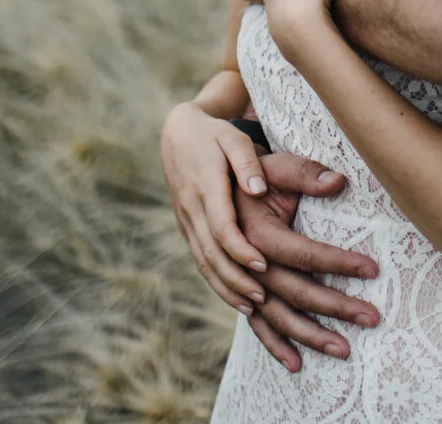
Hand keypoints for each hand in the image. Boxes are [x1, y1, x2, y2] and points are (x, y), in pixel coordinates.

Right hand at [160, 103, 274, 312]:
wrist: (176, 134)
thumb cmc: (214, 135)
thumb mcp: (232, 138)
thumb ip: (247, 162)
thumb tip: (258, 189)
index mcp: (206, 187)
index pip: (221, 225)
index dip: (240, 248)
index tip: (263, 264)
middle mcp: (192, 210)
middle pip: (212, 253)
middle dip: (237, 278)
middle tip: (264, 298)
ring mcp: (186, 222)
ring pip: (204, 262)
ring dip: (228, 287)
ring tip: (255, 307)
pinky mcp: (187, 229)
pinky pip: (201, 261)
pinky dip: (218, 283)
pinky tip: (239, 299)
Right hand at [236, 156, 383, 370]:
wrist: (213, 184)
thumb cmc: (253, 174)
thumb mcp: (276, 166)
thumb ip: (305, 173)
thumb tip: (339, 181)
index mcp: (256, 233)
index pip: (304, 253)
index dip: (338, 262)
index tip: (373, 269)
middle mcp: (246, 264)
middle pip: (294, 291)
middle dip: (335, 306)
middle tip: (371, 318)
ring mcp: (241, 282)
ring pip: (276, 316)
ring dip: (309, 335)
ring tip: (343, 349)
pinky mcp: (239, 291)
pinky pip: (255, 325)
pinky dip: (274, 345)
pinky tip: (296, 364)